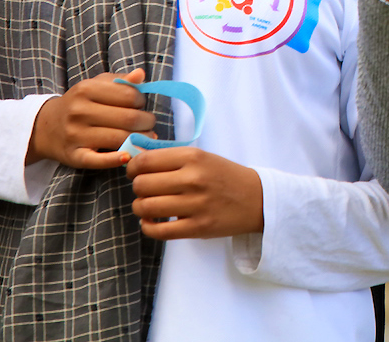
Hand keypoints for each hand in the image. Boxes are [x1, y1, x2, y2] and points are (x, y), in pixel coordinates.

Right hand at [27, 68, 156, 168]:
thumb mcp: (96, 85)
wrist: (46, 127)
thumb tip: (140, 75)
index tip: (140, 105)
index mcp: (86, 89)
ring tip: (144, 137)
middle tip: (148, 124)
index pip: (130, 95)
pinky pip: (99, 160)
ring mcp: (75, 135)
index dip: (142, 101)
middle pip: (129, 118)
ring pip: (120, 138)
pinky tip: (128, 155)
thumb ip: (121, 80)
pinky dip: (116, 160)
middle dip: (147, 122)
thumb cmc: (80, 103)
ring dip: (140, 140)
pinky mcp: (74, 156)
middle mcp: (79, 111)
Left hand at [126, 146, 263, 239]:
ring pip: (146, 207)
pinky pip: (158, 231)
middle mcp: (193, 179)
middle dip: (137, 188)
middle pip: (141, 185)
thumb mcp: (202, 157)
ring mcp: (195, 205)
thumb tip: (135, 161)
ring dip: (140, 208)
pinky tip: (152, 222)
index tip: (134, 172)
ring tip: (149, 206)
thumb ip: (171, 158)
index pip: (145, 161)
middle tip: (146, 190)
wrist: (256, 199)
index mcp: (193, 157)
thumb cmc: (224, 176)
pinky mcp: (197, 228)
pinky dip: (148, 227)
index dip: (132, 168)